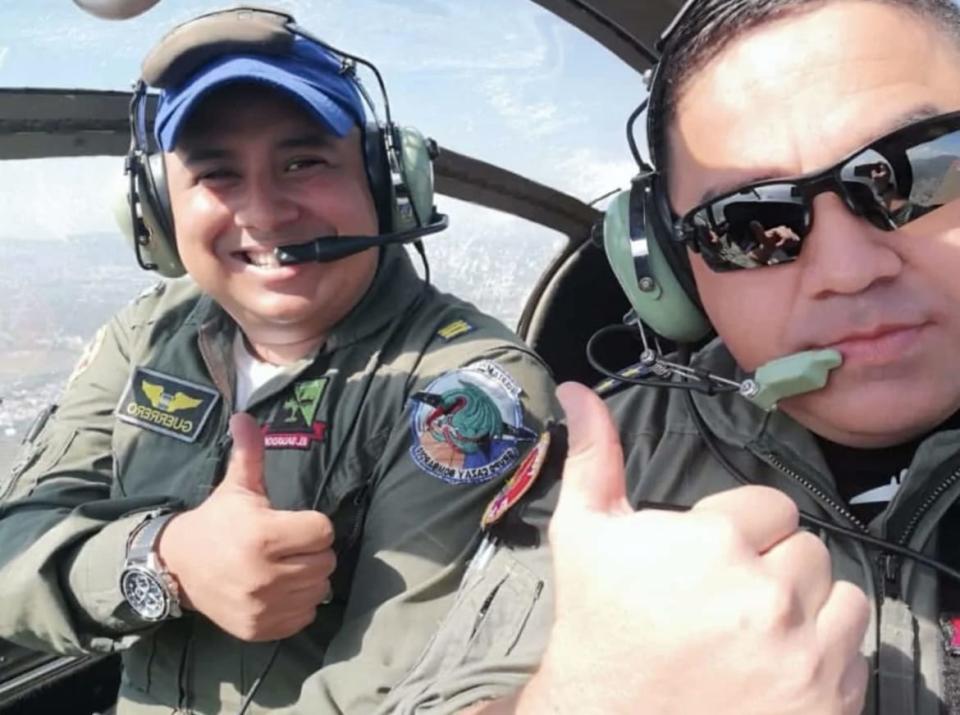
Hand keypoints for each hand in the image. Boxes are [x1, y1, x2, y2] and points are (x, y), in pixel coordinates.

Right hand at [157, 413, 335, 641]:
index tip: (293, 523)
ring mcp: (263, 606)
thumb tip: (246, 415)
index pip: (323, 531)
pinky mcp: (261, 629)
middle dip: (312, 551)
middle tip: (289, 546)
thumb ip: (249, 453)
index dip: (312, 525)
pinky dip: (298, 604)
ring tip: (285, 566)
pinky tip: (279, 589)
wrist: (178, 568)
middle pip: (326, 561)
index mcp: (263, 536)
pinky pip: (305, 616)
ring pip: (319, 589)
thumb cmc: (218, 523)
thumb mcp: (236, 488)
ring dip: (309, 578)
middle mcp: (265, 575)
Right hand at [523, 383, 868, 714]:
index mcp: (715, 543)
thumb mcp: (585, 535)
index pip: (771, 507)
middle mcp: (767, 596)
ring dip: (806, 607)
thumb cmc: (598, 628)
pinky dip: (822, 652)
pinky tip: (772, 663)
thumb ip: (594, 457)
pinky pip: (854, 649)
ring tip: (753, 629)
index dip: (738, 530)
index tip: (710, 559)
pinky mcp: (825, 700)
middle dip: (771, 566)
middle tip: (725, 598)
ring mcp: (801, 654)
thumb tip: (579, 394)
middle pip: (807, 548)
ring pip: (840, 595)